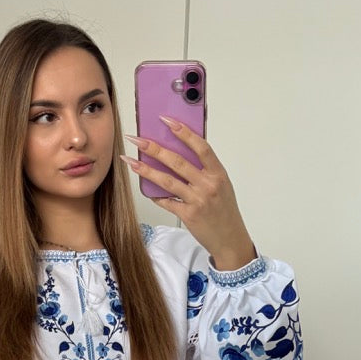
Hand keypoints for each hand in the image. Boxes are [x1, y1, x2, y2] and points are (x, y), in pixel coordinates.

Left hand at [120, 118, 255, 268]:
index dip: (183, 132)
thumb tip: (182, 151)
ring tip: (131, 161)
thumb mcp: (221, 185)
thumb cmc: (224, 211)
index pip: (200, 146)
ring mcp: (197, 200)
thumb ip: (205, 169)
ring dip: (146, 170)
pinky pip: (166, 201)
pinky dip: (155, 194)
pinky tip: (145, 188)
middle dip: (154, 148)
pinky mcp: (188, 215)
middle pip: (177, 161)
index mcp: (218, 173)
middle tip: (137, 139)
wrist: (230, 239)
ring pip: (167, 181)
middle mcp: (208, 185)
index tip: (166, 120)